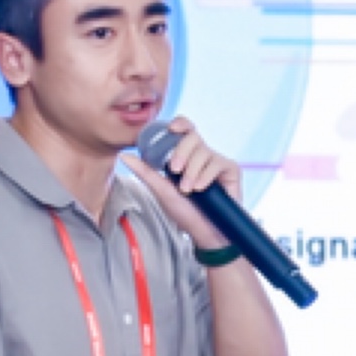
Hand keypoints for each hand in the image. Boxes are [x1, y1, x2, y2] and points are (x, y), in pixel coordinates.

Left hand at [128, 114, 242, 251]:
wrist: (205, 232)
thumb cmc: (185, 213)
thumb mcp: (161, 191)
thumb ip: (145, 172)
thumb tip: (124, 155)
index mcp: (185, 156)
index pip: (184, 131)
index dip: (179, 124)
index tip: (171, 128)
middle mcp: (201, 155)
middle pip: (192, 136)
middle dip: (181, 152)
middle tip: (174, 170)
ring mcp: (216, 161)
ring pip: (203, 151)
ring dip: (192, 171)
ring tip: (188, 190)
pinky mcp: (230, 169)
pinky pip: (217, 163)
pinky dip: (206, 175)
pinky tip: (201, 188)